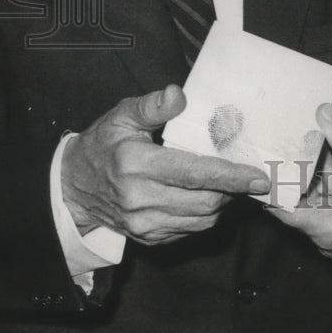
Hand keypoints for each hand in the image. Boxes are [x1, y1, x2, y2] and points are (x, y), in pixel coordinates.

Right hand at [61, 84, 268, 244]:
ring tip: (225, 183)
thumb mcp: (122, 116)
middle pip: (205, 201)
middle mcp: (140, 199)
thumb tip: (179, 95)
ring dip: (221, 202)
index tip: (258, 177)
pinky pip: (190, 230)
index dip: (231, 176)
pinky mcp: (148, 237)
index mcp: (137, 164)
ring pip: (201, 219)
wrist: (73, 187)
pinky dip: (204, 215)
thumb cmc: (104, 144)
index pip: (194, 173)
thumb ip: (152, 106)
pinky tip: (204, 196)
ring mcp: (144, 223)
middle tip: (245, 174)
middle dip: (232, 189)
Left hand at [268, 104, 331, 269]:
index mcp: (326, 228)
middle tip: (286, 141)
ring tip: (312, 141)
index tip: (263, 160)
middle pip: (302, 204)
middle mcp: (331, 237)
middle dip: (296, 172)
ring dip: (318, 175)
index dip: (270, 184)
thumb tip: (324, 114)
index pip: (282, 209)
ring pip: (322, 204)